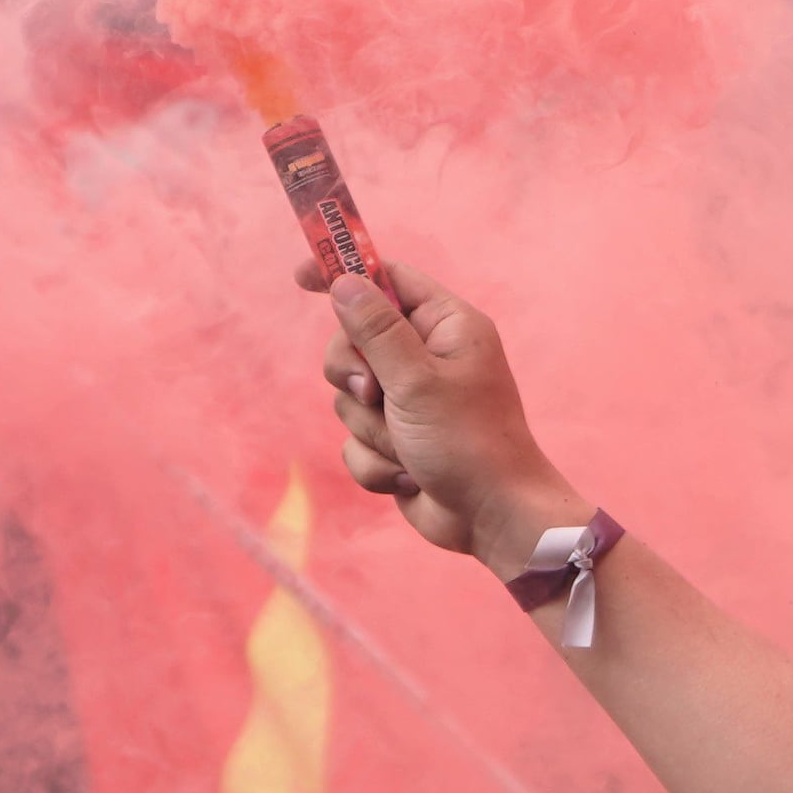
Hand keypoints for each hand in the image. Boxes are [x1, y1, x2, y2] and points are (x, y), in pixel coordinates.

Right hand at [311, 259, 581, 571]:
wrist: (491, 517)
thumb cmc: (468, 443)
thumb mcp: (416, 380)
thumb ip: (376, 331)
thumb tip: (345, 283)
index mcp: (446, 327)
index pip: (388, 279)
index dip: (345, 275)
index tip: (300, 277)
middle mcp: (428, 357)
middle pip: (353, 341)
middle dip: (355, 377)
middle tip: (378, 395)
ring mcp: (410, 400)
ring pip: (349, 396)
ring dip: (371, 428)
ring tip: (409, 445)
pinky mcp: (397, 439)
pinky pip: (355, 438)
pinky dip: (375, 460)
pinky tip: (409, 475)